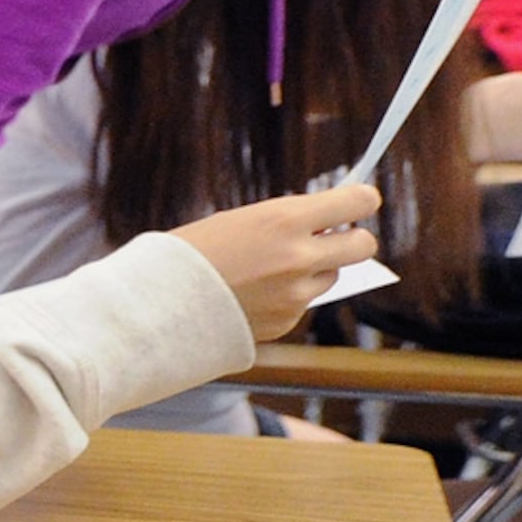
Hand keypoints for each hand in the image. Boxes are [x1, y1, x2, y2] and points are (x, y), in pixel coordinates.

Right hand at [172, 184, 382, 340]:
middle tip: (331, 237)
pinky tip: (251, 294)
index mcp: (286, 220)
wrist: (158, 301)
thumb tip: (325, 225)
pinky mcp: (288, 321)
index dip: (361, 199)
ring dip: (312, 270)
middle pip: (363, 245)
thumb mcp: (241, 221)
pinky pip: (302, 303)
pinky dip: (286, 297)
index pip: (358, 202)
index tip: (357, 200)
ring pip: (331, 276)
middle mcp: (300, 257)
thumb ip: (287, 222)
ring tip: (268, 270)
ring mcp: (297, 294)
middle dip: (352, 239)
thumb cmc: (191, 253)